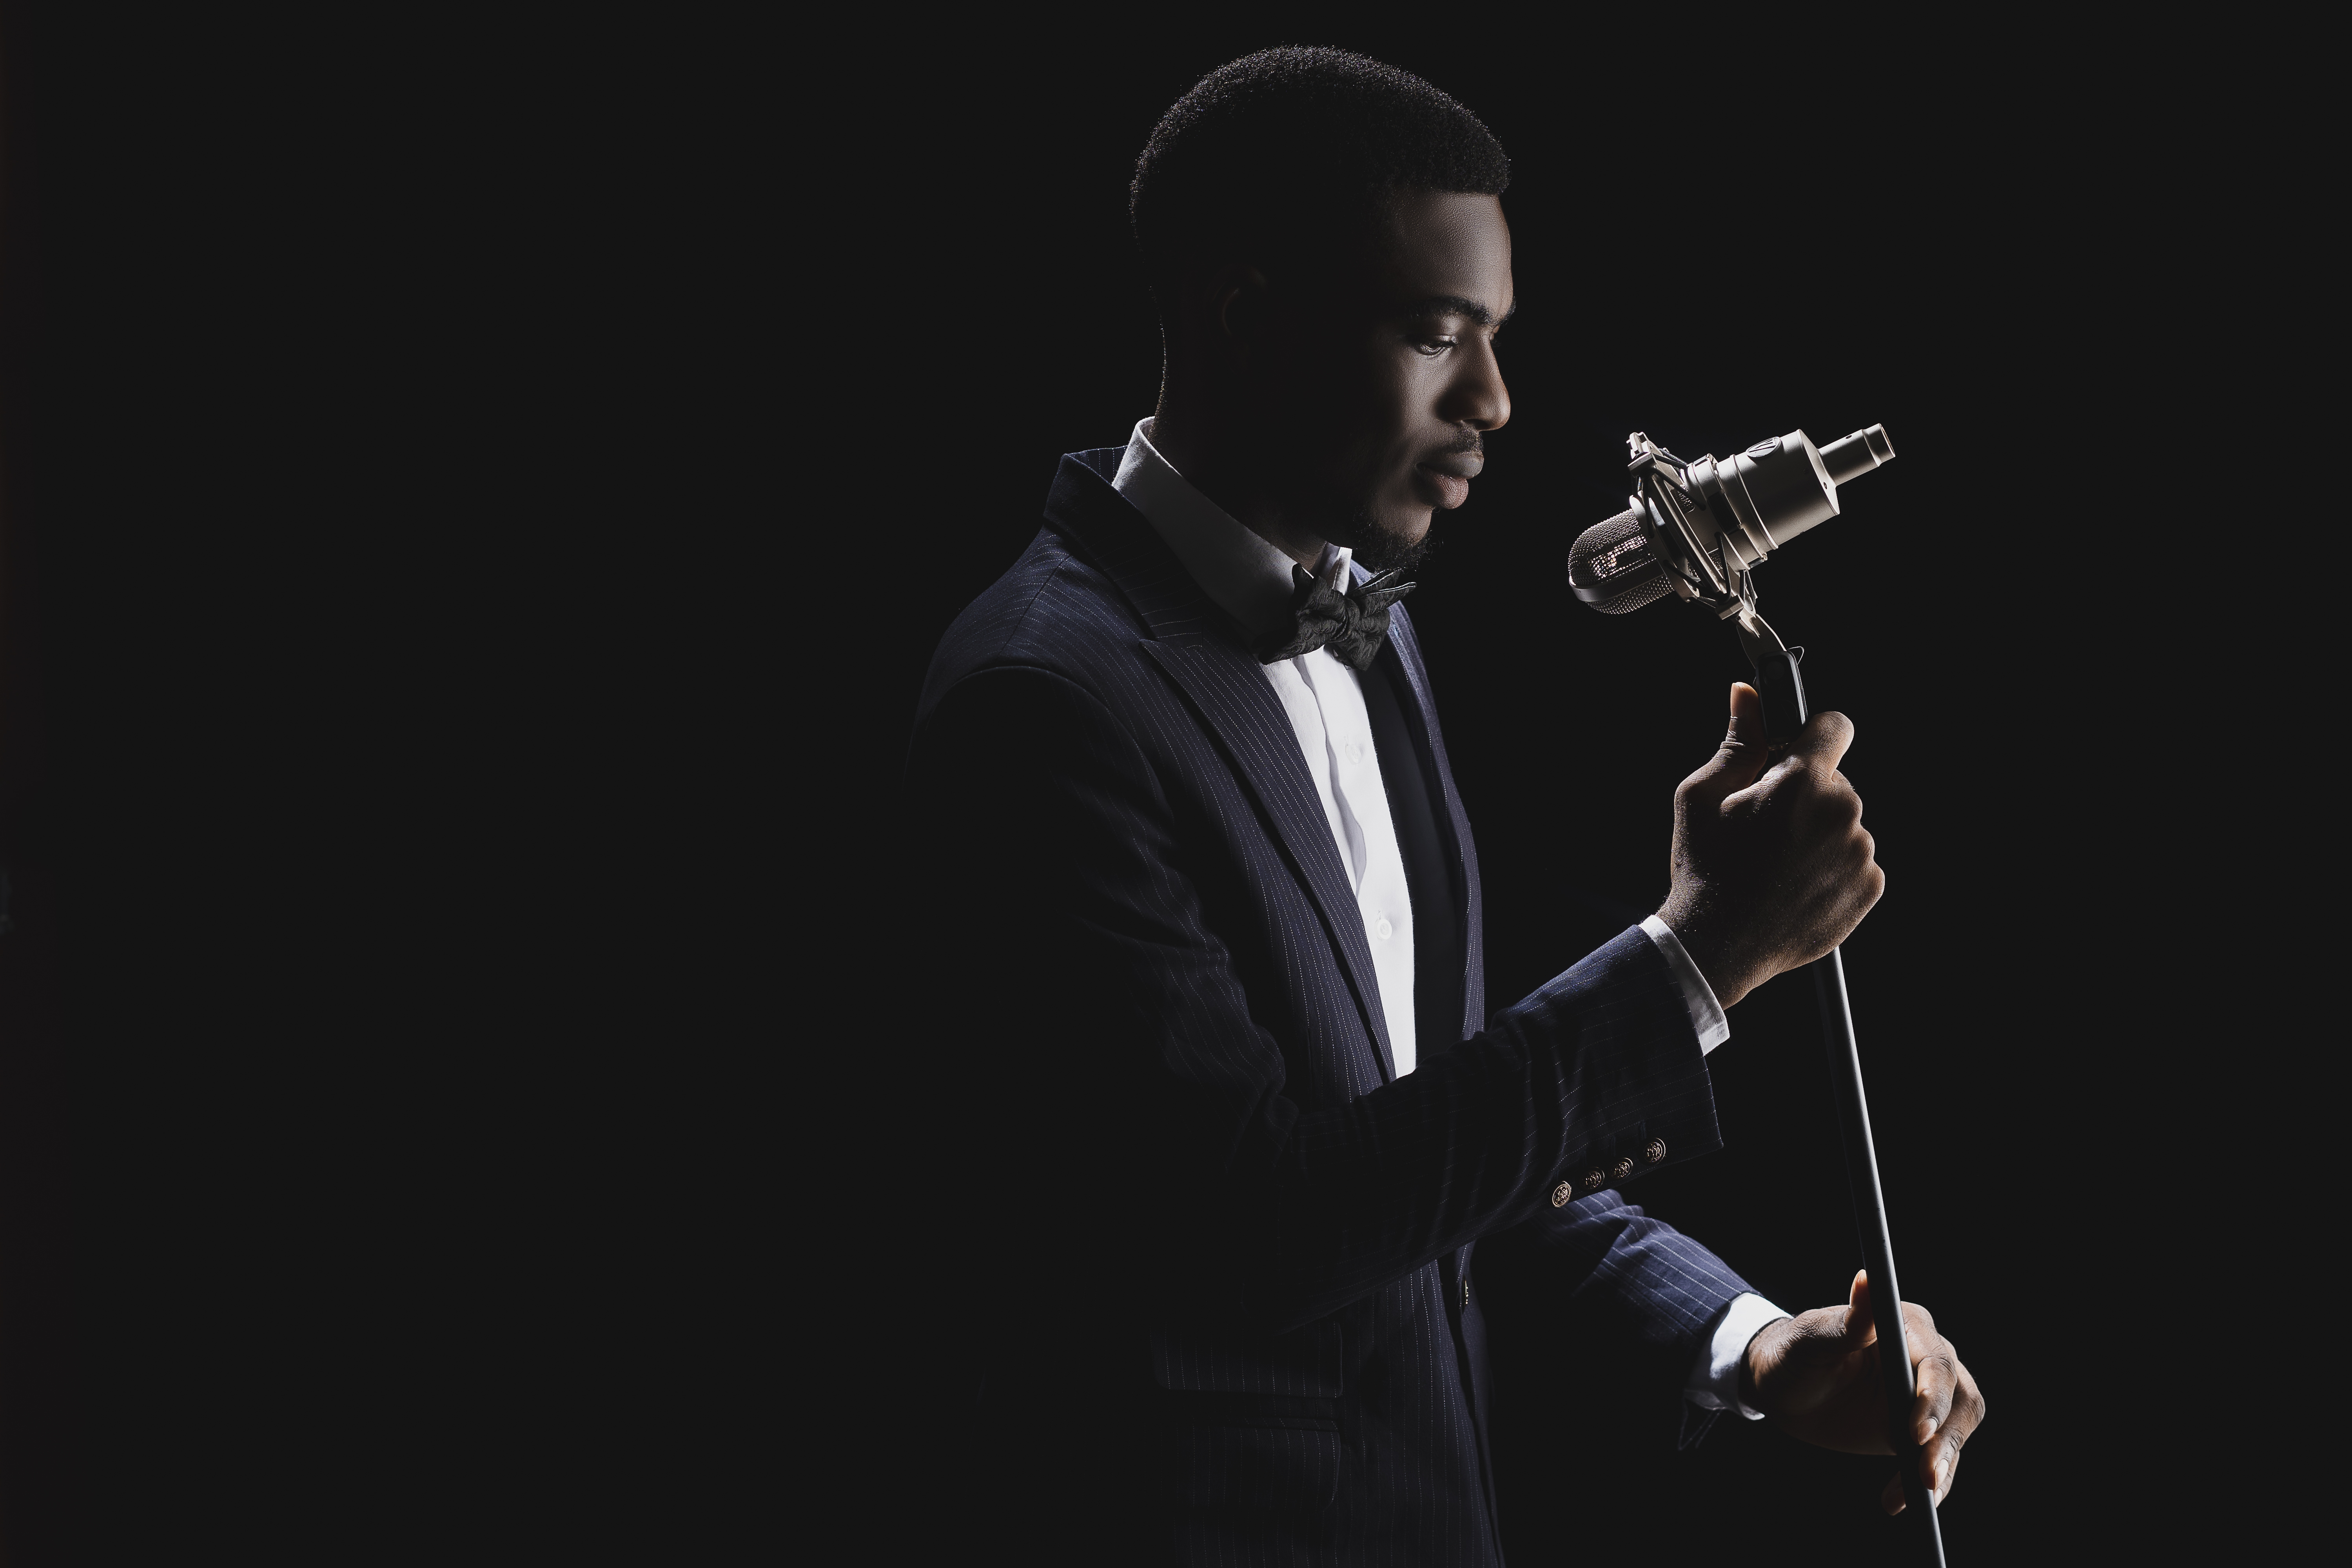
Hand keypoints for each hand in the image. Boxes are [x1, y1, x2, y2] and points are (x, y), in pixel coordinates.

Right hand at [1656, 682, 1881, 1006]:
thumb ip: (1737, 741)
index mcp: (1801, 781)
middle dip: (1805, 793)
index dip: (1812, 733)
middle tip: (1764, 826)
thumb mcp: (1702, 796)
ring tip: (1776, 862)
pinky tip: (1794, 884)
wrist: (1719, 945)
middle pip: (1834, 781)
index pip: (1834, 727)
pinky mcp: (1869, 887)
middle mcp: (1842, 812)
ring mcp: (1860, 853)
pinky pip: (1856, 860)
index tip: (1795, 750)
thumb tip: (1747, 694)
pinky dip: (1831, 867)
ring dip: (1818, 833)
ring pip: (1845, 823)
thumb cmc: (1704, 869)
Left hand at [1741, 1271, 1985, 1514]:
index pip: (1935, 1361)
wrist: (1784, 1388)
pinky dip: (1929, 1482)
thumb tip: (1866, 1279)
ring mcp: (1927, 1395)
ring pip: (1957, 1429)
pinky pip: (1939, 1456)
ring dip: (1944, 1463)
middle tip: (1923, 1472)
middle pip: (1959, 1398)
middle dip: (1944, 1437)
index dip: (1932, 1395)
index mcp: (1906, 1325)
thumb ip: (1846, 1322)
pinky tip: (1901, 1500)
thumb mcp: (1810, 1340)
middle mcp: (1927, 1357)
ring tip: (1919, 1490)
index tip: (1914, 1427)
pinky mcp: (1920, 1427)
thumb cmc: (1793, 1353)